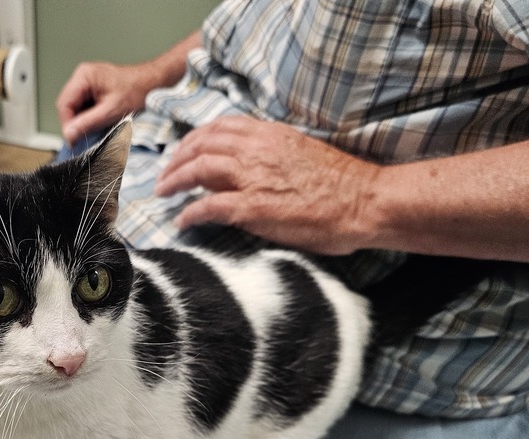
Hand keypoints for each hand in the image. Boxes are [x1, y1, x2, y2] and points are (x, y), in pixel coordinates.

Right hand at [56, 62, 158, 145]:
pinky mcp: (94, 89)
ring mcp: (87, 82)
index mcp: (84, 76)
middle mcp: (82, 76)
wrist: (153, 83)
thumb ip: (87, 123)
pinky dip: (89, 117)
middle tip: (84, 137)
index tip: (73, 140)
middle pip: (67, 106)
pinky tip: (100, 122)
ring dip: (82, 121)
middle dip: (74, 123)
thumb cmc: (137, 91)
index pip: (64, 104)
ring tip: (97, 128)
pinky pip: (84, 107)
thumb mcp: (110, 111)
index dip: (67, 124)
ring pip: (75, 108)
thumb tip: (69, 134)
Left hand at [154, 116, 380, 254]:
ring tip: (163, 193)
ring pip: (198, 168)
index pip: (219, 127)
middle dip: (176, 159)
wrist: (365, 201)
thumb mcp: (301, 153)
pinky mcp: (253, 207)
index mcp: (269, 134)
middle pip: (201, 144)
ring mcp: (253, 177)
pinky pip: (208, 206)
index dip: (194, 138)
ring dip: (174, 181)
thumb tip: (247, 165)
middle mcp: (256, 149)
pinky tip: (181, 221)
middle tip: (164, 175)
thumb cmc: (342, 184)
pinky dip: (189, 212)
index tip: (183, 151)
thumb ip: (271, 153)